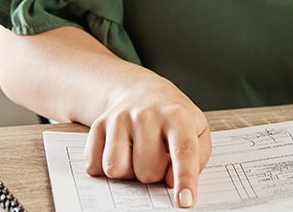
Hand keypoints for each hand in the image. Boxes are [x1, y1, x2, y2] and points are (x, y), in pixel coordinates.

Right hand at [83, 74, 211, 207]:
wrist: (141, 92)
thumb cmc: (173, 118)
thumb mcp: (197, 130)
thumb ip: (196, 158)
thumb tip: (171, 181)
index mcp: (177, 115)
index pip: (183, 150)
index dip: (184, 179)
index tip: (184, 201)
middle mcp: (146, 114)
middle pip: (147, 170)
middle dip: (154, 173)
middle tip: (157, 156)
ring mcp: (119, 118)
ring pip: (117, 169)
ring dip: (129, 172)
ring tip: (138, 155)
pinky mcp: (98, 126)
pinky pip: (95, 166)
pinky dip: (106, 167)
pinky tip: (120, 151)